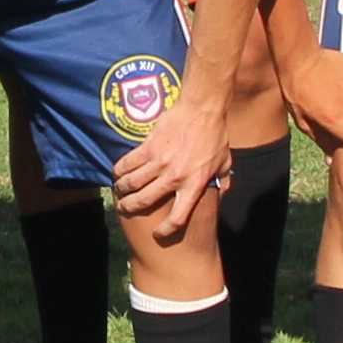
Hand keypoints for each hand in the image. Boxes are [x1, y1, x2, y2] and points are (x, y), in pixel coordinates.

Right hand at [110, 91, 232, 230]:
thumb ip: (222, 181)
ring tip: (120, 191)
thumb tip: (222, 195)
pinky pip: (127, 163)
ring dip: (122, 190)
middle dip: (130, 208)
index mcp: (194, 185)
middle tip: (125, 208)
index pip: (178, 218)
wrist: (202, 108)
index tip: (158, 234)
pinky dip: (119, 170)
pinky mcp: (148, 147)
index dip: (166, 230)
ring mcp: (159, 162)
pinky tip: (117, 172)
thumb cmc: (216, 135)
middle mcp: (174, 177)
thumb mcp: (225, 163)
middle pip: (144, 201)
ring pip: (132, 183)